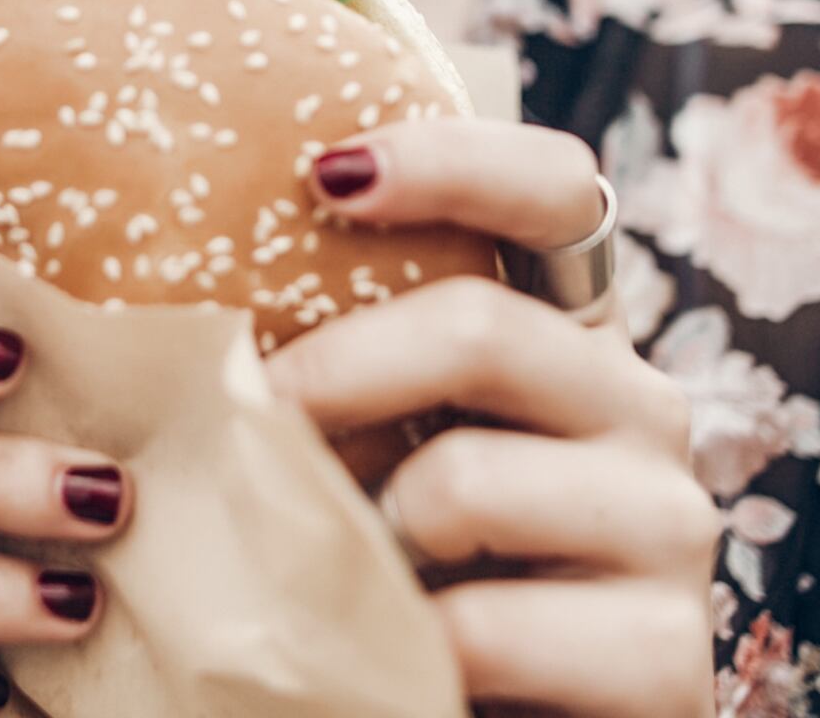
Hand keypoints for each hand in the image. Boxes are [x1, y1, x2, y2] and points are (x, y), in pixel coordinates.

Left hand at [269, 118, 718, 716]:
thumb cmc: (394, 586)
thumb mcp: (356, 463)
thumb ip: (312, 384)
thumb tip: (153, 336)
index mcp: (565, 340)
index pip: (558, 193)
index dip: (455, 158)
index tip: (325, 171)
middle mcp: (635, 411)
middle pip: (486, 328)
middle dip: (331, 372)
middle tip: (241, 422)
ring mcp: (664, 530)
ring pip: (469, 482)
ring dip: (353, 534)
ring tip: (315, 573)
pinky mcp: (666, 658)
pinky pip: (485, 628)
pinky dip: (398, 646)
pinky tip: (382, 661)